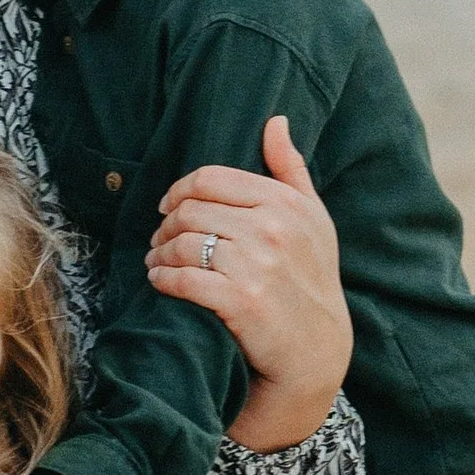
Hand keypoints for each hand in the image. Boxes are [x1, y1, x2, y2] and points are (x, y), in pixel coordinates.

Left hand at [149, 118, 350, 450]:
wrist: (318, 353)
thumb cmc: (312, 281)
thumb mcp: (314, 221)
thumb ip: (291, 169)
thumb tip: (275, 121)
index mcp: (287, 203)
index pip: (209, 178)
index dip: (179, 191)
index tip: (168, 207)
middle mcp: (274, 228)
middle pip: (190, 210)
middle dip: (166, 226)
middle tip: (158, 240)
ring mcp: (258, 265)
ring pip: (182, 242)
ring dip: (159, 253)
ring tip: (156, 262)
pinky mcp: (241, 300)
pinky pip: (183, 278)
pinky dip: (163, 278)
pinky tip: (160, 281)